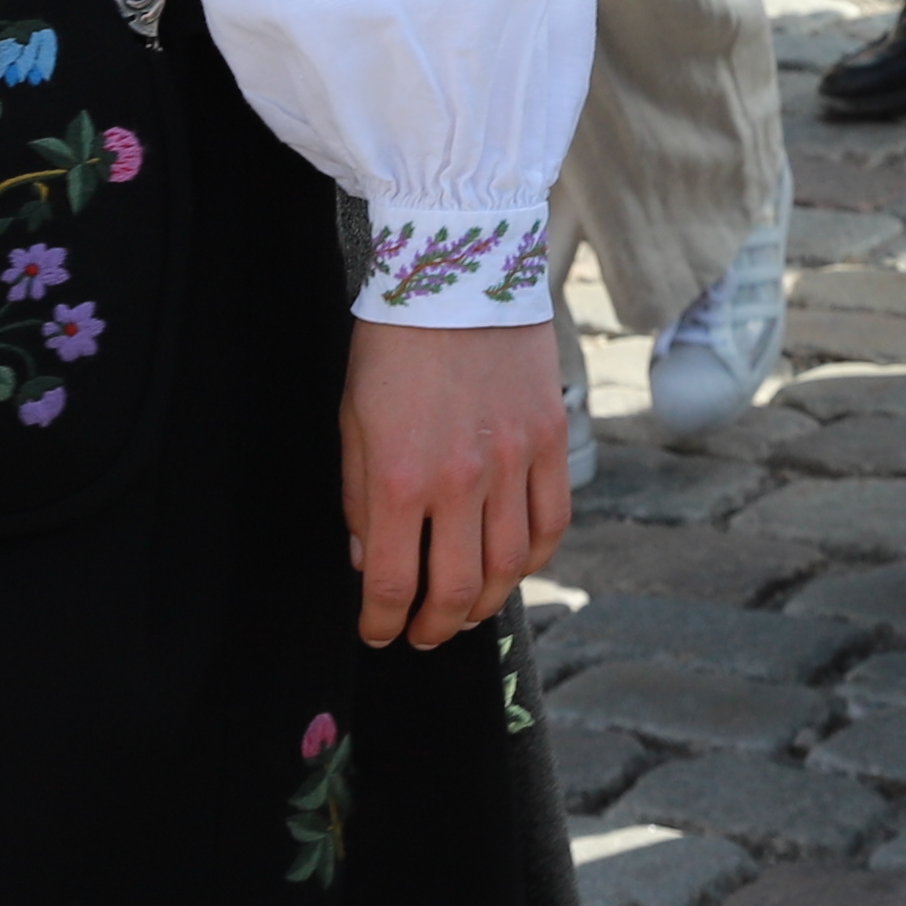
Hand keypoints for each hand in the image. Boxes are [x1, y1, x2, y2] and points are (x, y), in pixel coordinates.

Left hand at [343, 317, 569, 646]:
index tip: (377, 632)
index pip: (394, 583)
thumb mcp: (354, 422)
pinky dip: (535, 558)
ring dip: (487, 603)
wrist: (457, 272)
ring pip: (512, 566)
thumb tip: (370, 560)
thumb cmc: (393, 346)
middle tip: (424, 633)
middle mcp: (462, 480)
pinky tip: (516, 565)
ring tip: (467, 610)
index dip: (382, 622)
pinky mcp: (550, 439)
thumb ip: (360, 498)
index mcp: (401, 479)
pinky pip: (552, 521)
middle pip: (458, 588)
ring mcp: (514, 462)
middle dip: (436, 626)